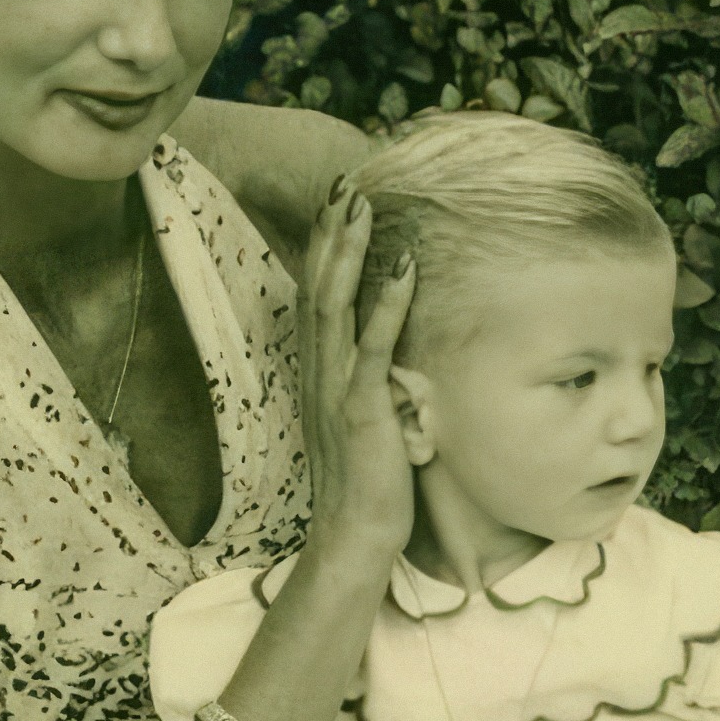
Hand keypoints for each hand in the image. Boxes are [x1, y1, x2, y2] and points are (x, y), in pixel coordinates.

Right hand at [297, 179, 416, 570]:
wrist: (352, 537)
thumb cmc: (367, 484)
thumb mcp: (365, 419)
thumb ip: (370, 380)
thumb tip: (390, 352)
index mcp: (319, 372)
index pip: (317, 296)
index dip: (324, 248)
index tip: (336, 204)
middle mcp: (319, 372)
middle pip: (318, 287)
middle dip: (329, 234)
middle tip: (343, 183)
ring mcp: (336, 389)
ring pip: (335, 306)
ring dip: (347, 253)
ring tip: (361, 206)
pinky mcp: (361, 410)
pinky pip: (372, 348)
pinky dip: (386, 306)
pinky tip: (402, 270)